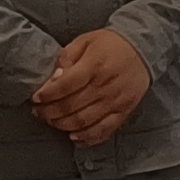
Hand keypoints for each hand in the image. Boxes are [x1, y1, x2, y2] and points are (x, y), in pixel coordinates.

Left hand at [34, 28, 150, 147]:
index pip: (64, 86)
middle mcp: (105, 85)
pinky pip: (104, 130)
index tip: (36, 98)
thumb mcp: (85, 41)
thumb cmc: (110, 44)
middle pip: (70, 107)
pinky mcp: (124, 111)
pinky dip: (87, 138)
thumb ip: (66, 58)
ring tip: (52, 122)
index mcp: (94, 65)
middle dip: (49, 112)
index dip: (46, 95)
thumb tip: (54, 79)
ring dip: (63, 125)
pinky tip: (74, 137)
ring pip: (83, 122)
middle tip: (39, 112)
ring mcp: (116, 101)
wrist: (143, 48)